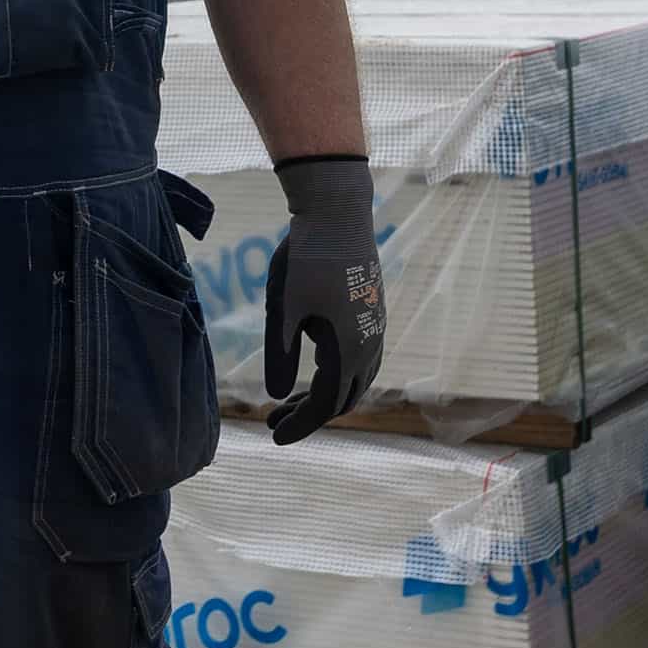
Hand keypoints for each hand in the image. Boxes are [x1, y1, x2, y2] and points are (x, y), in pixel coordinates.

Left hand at [263, 157, 385, 444]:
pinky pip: (361, 358)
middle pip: (344, 397)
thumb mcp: (284, 307)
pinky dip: (337, 374)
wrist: (338, 211)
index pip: (327, 405)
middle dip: (309, 415)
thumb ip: (280, 353)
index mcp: (349, 349)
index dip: (301, 425)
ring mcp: (375, 328)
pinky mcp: (372, 312)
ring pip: (355, 378)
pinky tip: (313, 367)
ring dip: (323, 395)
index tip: (273, 436)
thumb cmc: (306, 257)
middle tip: (272, 421)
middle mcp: (370, 344)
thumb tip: (277, 395)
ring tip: (287, 401)